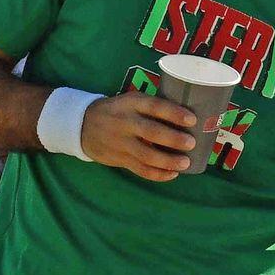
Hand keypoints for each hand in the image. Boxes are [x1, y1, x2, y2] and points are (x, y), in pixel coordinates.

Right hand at [80, 92, 202, 181]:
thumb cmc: (117, 111)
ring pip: (147, 155)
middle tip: (191, 143)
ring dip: (168, 161)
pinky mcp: (119, 159)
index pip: (154, 106)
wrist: (83, 125)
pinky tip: (172, 174)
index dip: (174, 113)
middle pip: (151, 132)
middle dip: (173, 139)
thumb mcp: (130, 101)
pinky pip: (140, 170)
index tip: (192, 119)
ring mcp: (121, 143)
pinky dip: (158, 174)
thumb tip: (187, 117)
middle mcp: (126, 122)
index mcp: (131, 103)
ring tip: (185, 163)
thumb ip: (152, 107)